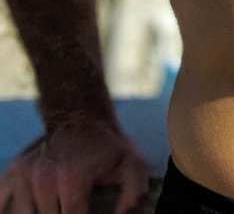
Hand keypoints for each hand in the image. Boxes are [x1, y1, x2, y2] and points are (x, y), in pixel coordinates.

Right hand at [0, 121, 148, 213]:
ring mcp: (24, 176)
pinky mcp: (12, 173)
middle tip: (73, 207)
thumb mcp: (132, 164)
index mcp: (71, 180)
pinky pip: (3, 202)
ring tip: (58, 205)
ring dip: (42, 212)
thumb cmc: (108, 146)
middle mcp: (42, 179)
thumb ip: (134, 192)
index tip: (88, 212)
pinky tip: (29, 208)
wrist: (80, 116)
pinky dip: (14, 209)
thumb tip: (124, 213)